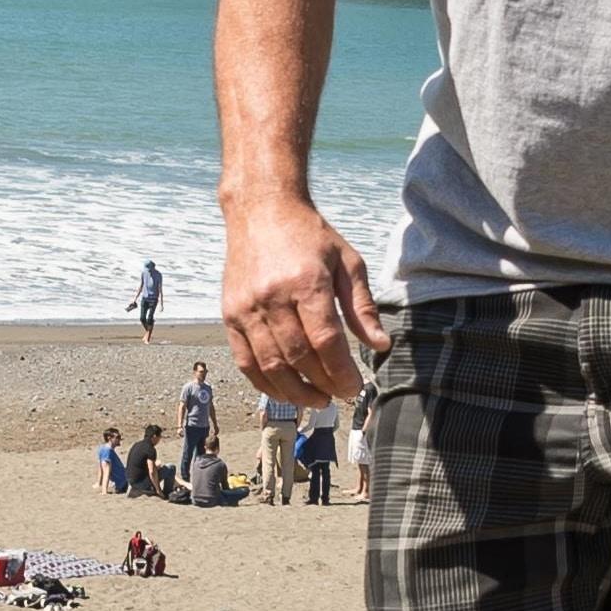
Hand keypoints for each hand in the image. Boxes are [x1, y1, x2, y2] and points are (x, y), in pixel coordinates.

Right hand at [221, 192, 387, 406]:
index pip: (325, 340)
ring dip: (295, 392)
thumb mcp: (347, 262)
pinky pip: (245, 361)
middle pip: (299, 357)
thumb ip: (362, 307)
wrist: (260, 210)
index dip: (341, 371)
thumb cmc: (309, 236)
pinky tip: (285, 390)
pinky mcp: (229, 315)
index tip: (355, 387)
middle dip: (324, 384)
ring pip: (270, 365)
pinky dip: (265, 383)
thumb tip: (381, 345)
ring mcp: (246, 308)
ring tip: (317, 400)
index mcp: (306, 282)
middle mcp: (272, 297)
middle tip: (341, 394)